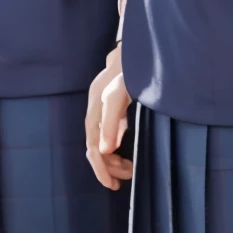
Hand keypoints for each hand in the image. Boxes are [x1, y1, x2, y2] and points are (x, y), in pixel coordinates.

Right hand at [85, 44, 133, 188]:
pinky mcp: (114, 106)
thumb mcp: (121, 93)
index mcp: (95, 109)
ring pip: (102, 141)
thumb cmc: (131, 68)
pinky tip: (127, 150)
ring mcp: (104, 108)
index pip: (92, 147)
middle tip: (128, 176)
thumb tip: (104, 151)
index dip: (101, 169)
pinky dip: (116, 146)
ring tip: (129, 168)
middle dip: (109, 166)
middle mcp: (96, 110)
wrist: (140, 46)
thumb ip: (112, 121)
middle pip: (95, 147)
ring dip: (113, 158)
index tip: (114, 186)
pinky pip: (110, 133)